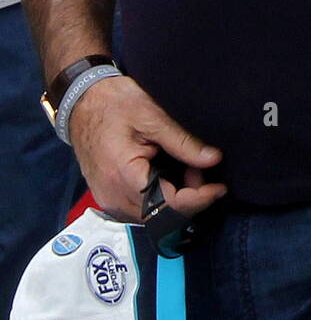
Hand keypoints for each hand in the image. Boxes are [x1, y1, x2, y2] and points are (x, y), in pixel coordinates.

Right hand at [67, 74, 226, 222]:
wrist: (82, 101)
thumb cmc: (114, 103)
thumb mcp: (152, 117)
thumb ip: (183, 143)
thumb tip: (214, 159)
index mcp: (124, 176)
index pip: (168, 206)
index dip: (198, 200)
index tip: (219, 188)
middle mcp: (113, 196)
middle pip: (161, 218)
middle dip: (188, 199)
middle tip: (202, 171)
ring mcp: (108, 199)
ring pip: (151, 217)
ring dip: (175, 200)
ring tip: (187, 170)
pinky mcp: (108, 196)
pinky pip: (140, 208)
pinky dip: (160, 198)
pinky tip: (170, 175)